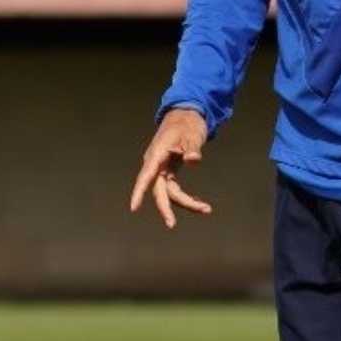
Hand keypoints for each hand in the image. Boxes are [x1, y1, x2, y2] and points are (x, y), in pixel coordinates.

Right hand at [129, 108, 213, 229]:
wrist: (186, 116)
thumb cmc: (187, 124)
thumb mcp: (192, 134)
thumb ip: (192, 148)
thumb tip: (193, 160)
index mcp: (157, 154)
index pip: (146, 176)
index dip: (139, 192)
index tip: (134, 207)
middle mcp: (156, 164)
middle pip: (157, 190)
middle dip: (165, 208)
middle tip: (172, 224)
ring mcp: (162, 169)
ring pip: (168, 193)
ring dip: (185, 203)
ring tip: (206, 209)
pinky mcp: (169, 171)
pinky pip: (174, 189)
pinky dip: (186, 197)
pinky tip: (199, 203)